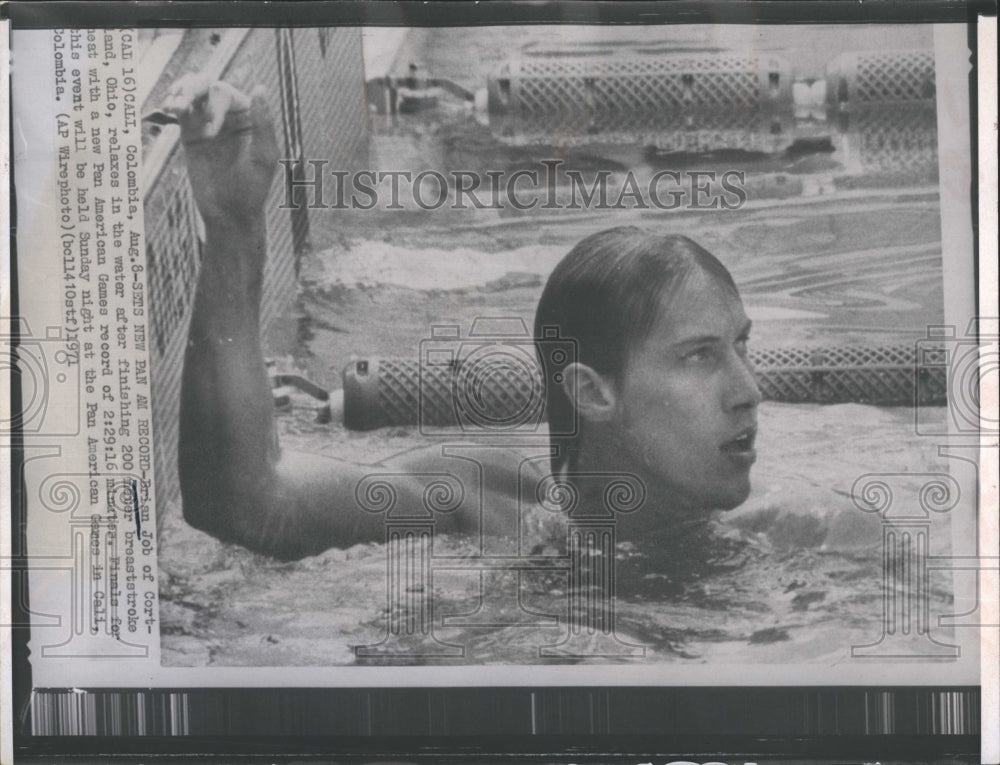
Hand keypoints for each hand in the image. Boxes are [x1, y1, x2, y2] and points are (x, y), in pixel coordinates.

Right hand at [163, 75, 279, 223]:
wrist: (230, 214)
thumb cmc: (253, 189)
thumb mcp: (263, 156)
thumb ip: (263, 123)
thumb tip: (260, 87)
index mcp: (249, 117)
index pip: (225, 94)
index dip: (214, 105)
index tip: (210, 133)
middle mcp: (229, 116)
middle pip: (207, 87)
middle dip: (192, 89)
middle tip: (181, 104)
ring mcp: (209, 124)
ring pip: (193, 95)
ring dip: (181, 93)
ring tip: (174, 105)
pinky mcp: (191, 135)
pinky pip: (182, 112)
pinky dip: (174, 105)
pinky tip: (169, 108)